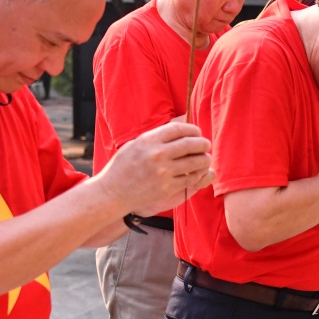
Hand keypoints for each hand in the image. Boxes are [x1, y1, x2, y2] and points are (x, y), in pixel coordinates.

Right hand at [97, 120, 213, 216]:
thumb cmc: (123, 166)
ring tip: (205, 158)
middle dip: (203, 144)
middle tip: (206, 145)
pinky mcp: (167, 188)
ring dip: (204, 159)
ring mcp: (163, 172)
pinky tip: (197, 172)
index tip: (197, 132)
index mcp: (149, 140)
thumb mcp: (136, 144)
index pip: (179, 129)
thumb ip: (157, 136)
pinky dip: (197, 174)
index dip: (193, 129)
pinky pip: (190, 179)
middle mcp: (157, 154)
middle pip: (191, 144)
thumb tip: (181, 126)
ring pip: (195, 162)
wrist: (113, 192)